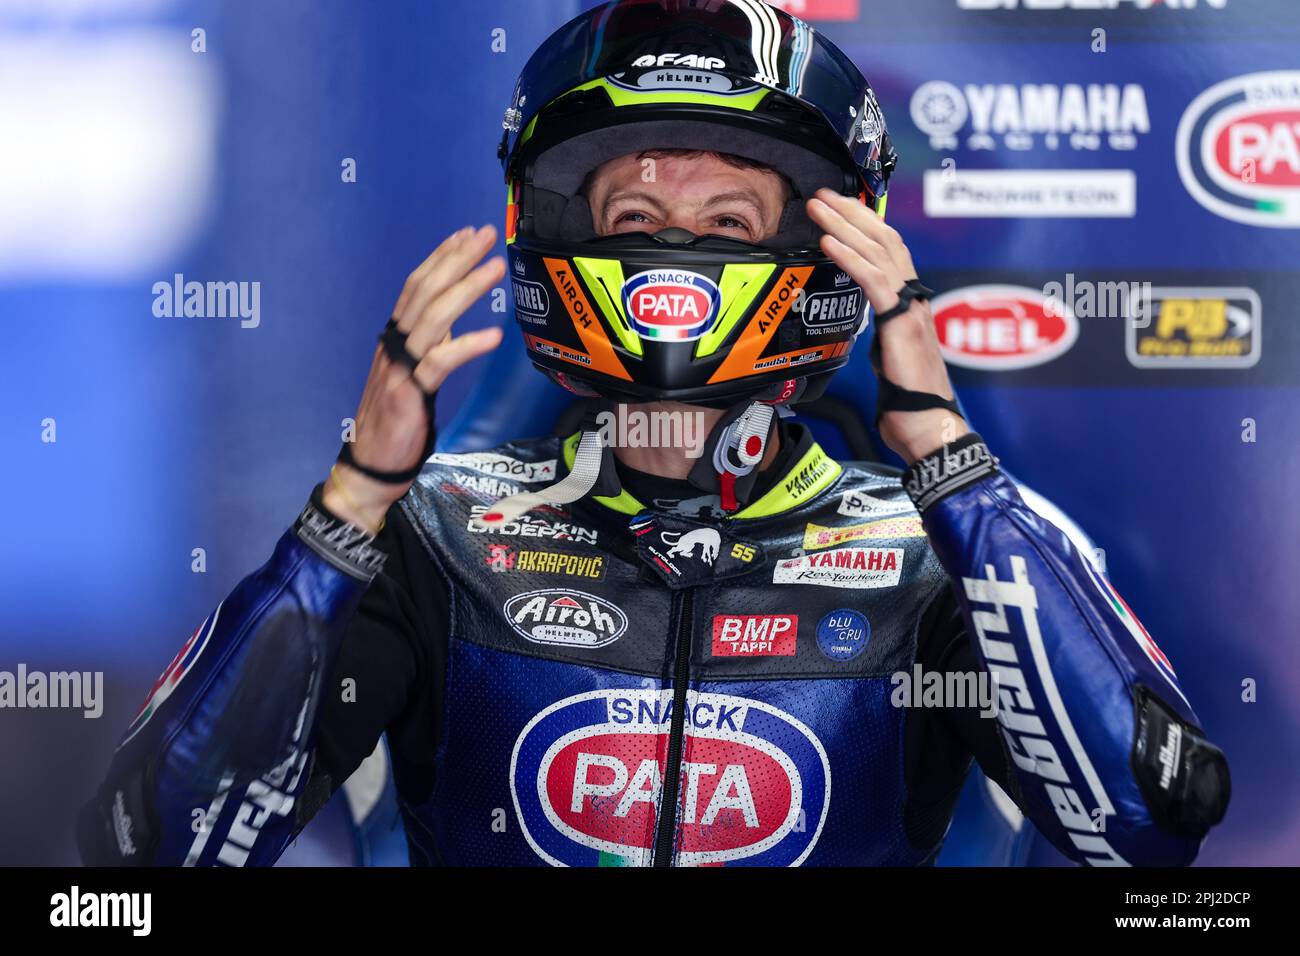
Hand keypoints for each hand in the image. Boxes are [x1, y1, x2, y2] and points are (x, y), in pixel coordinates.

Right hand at [324, 225, 505, 531]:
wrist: (371, 465)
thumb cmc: (396, 422)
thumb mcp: (414, 375)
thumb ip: (430, 347)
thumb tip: (456, 325)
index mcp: (395, 338)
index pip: (417, 286)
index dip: (442, 257)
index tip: (467, 235)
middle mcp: (394, 344)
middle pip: (425, 290)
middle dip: (457, 258)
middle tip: (486, 235)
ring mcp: (400, 367)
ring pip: (433, 317)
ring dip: (466, 288)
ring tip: (495, 268)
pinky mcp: (409, 393)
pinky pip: (440, 363)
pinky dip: (467, 346)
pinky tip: (494, 336)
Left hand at [806, 188, 967, 464]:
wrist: (928, 429)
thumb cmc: (909, 405)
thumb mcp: (888, 361)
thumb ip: (881, 338)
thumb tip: (867, 332)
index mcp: (911, 305)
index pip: (889, 252)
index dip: (865, 226)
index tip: (839, 210)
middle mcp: (915, 299)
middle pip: (885, 240)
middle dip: (852, 213)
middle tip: (823, 195)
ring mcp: (911, 309)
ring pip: (878, 252)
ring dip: (845, 226)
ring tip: (819, 207)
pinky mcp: (901, 325)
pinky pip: (874, 282)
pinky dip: (849, 258)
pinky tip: (829, 242)